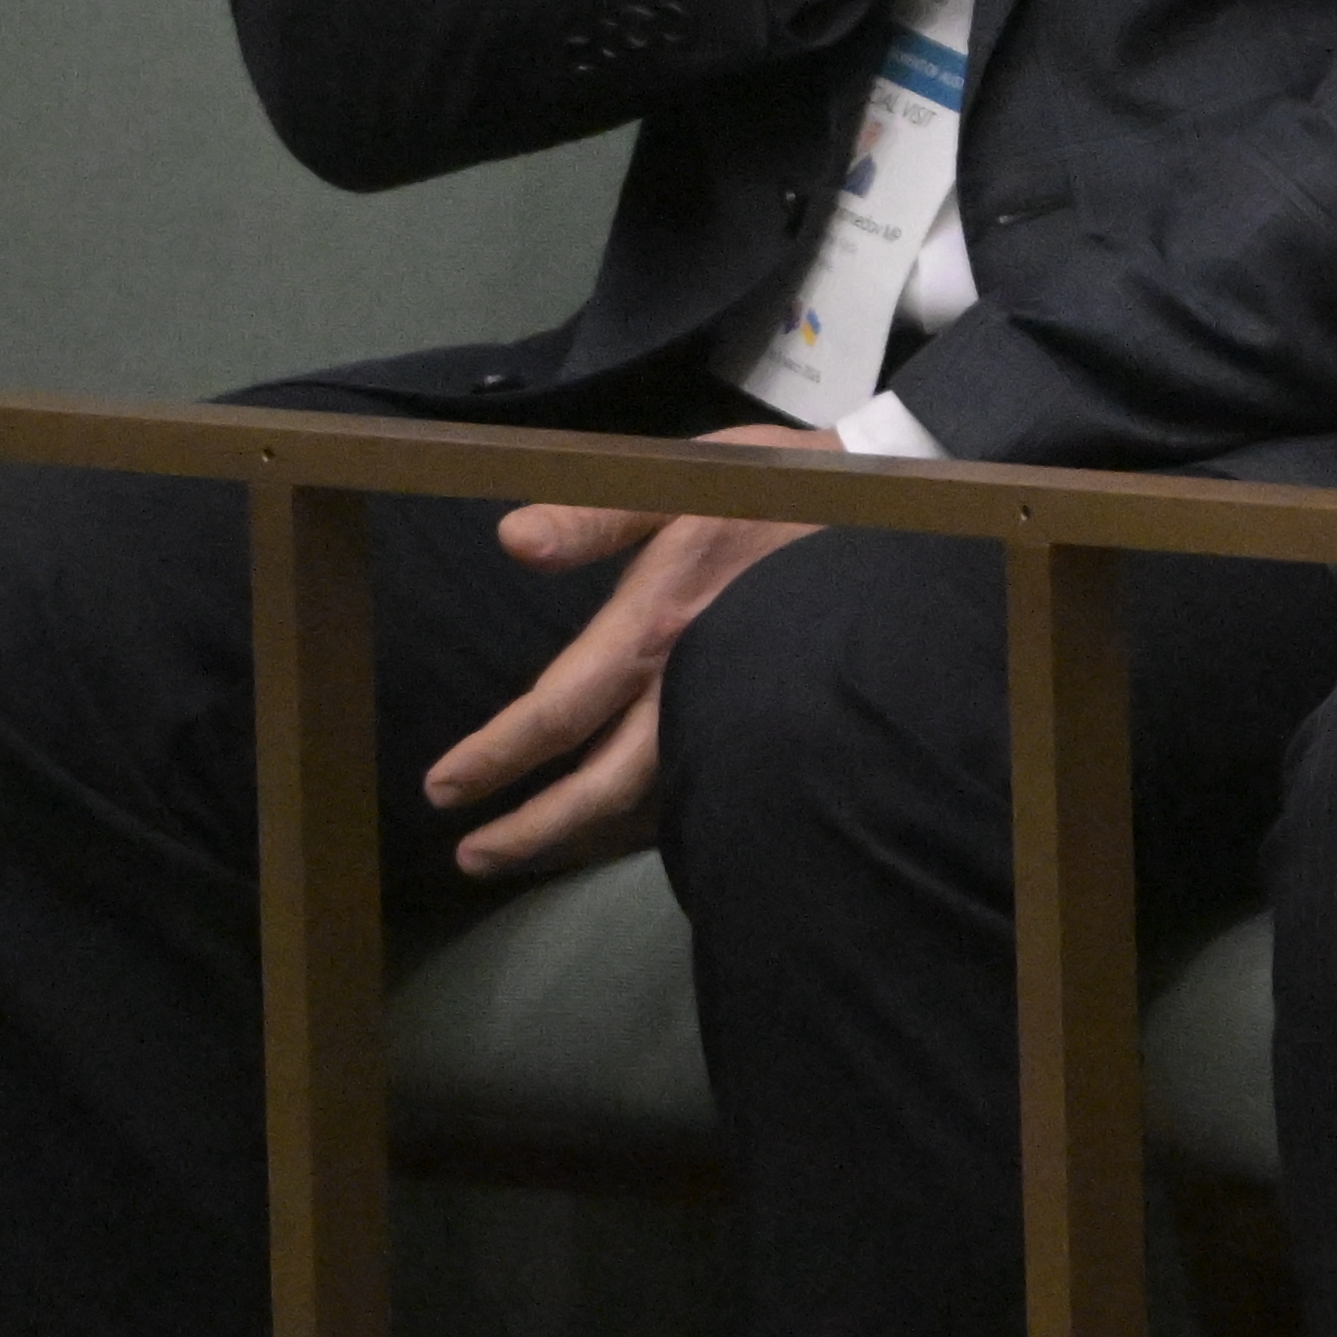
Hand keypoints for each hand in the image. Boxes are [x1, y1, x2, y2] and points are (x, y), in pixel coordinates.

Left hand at [422, 424, 830, 882]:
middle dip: (534, 830)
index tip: (443, 789)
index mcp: (656, 625)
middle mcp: (688, 683)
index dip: (497, 755)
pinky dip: (647, 814)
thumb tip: (511, 539)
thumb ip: (596, 514)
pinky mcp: (759, 712)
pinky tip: (624, 822)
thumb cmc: (775, 488)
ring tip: (528, 852)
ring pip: (649, 797)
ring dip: (583, 833)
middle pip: (603, 785)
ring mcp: (729, 705)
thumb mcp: (680, 480)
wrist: (893, 508)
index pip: (559, 711)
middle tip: (472, 857)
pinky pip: (693, 782)